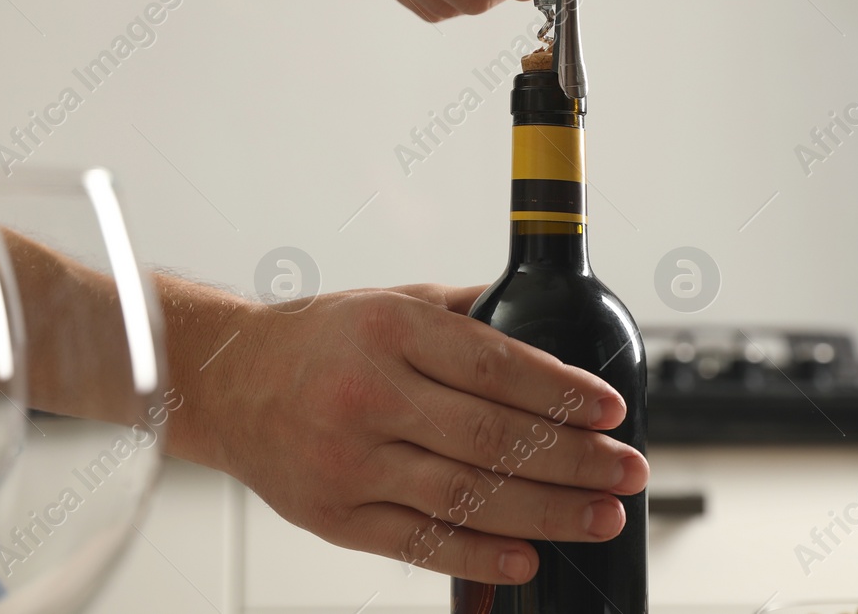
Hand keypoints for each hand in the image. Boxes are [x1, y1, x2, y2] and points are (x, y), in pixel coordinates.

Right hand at [188, 283, 646, 583]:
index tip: (612, 409)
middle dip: (575, 459)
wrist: (228, 383)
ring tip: (601, 516)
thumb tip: (552, 319)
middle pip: (493, 438)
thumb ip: (470, 313)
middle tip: (629, 470)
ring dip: (546, 512)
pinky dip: (479, 555)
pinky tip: (527, 556)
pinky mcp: (334, 516)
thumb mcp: (394, 300)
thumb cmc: (321, 339)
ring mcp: (349, 461)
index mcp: (391, 331)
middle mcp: (369, 394)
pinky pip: (419, 543)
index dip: (562, 392)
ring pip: (465, 496)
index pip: (496, 366)